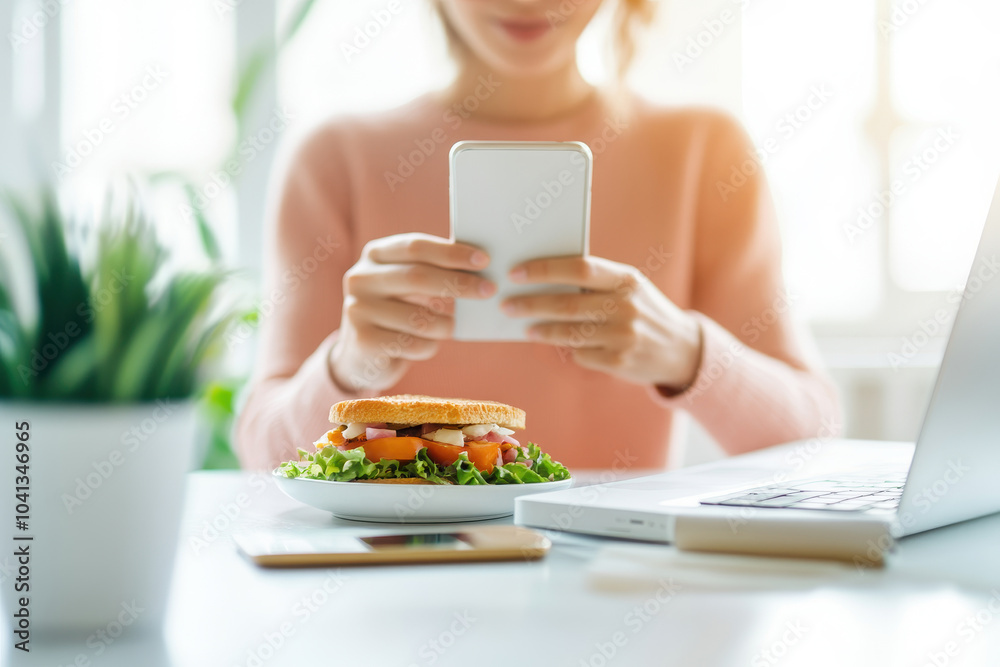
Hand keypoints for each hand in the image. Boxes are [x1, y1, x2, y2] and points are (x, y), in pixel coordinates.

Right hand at [330, 233, 494, 391]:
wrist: (363, 354)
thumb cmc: (398, 310)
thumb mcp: (408, 284)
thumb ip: (434, 270)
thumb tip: (481, 265)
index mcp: (374, 255)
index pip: (415, 247)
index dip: (451, 252)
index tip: (484, 260)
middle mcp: (360, 278)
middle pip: (417, 277)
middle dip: (458, 284)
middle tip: (488, 290)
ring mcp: (358, 310)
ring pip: (419, 318)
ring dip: (446, 325)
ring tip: (449, 327)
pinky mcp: (364, 340)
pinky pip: (413, 344)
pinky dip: (430, 347)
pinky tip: (426, 345)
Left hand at [500, 256, 701, 390]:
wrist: (680, 348)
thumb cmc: (642, 309)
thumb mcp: (629, 287)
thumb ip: (595, 281)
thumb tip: (541, 278)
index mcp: (627, 279)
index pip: (580, 269)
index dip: (544, 270)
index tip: (515, 273)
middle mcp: (627, 306)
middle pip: (567, 304)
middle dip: (530, 304)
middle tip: (507, 305)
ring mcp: (623, 336)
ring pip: (568, 333)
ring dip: (541, 330)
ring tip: (524, 328)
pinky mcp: (619, 361)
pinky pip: (580, 354)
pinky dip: (568, 348)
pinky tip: (562, 344)